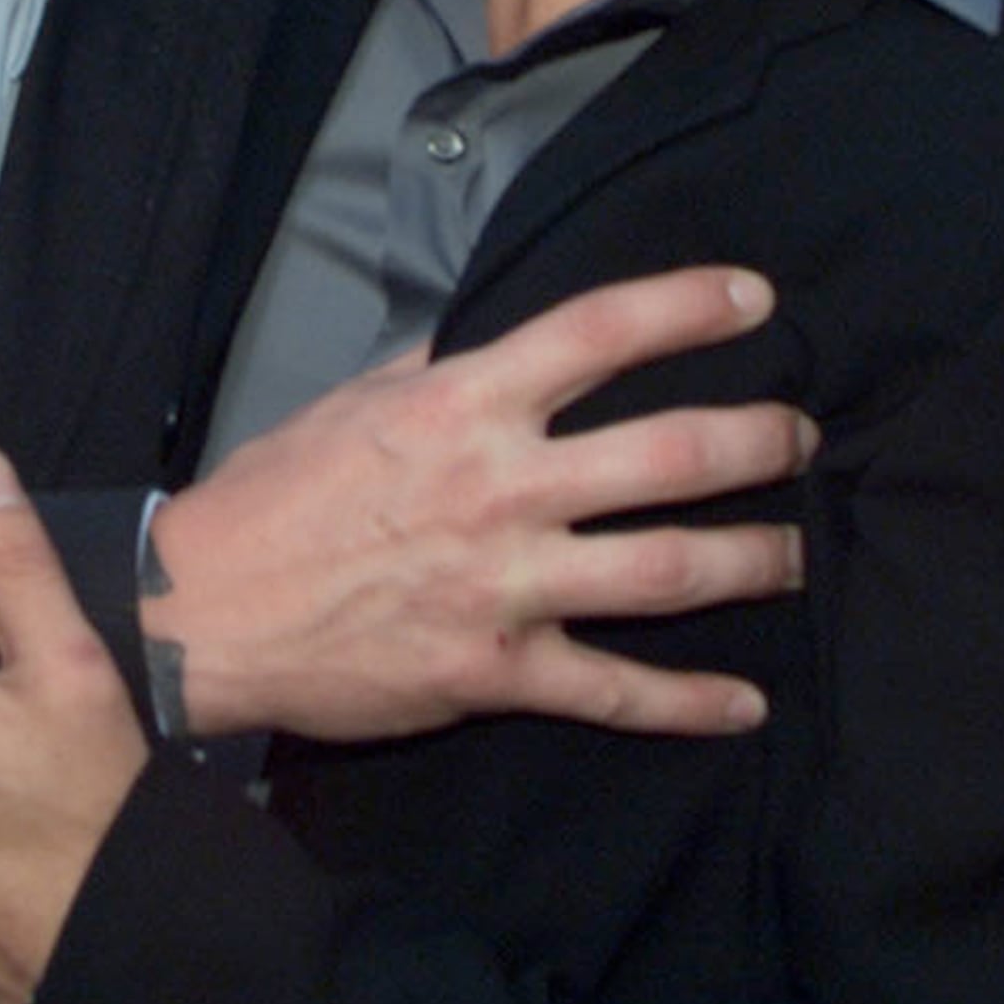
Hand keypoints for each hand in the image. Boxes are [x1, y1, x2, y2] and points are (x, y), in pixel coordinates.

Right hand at [150, 266, 811, 741]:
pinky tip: (746, 704)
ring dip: (756, 561)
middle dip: (758, 442)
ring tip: (798, 555)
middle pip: (671, 454)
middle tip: (798, 437)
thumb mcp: (354, 398)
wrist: (205, 614)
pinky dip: (690, 704)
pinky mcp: (497, 672)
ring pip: (668, 571)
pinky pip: (616, 692)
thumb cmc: (277, 496)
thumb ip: (442, 361)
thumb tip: (497, 324)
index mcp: (464, 405)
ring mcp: (505, 584)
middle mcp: (500, 487)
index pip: (600, 332)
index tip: (756, 299)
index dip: (690, 306)